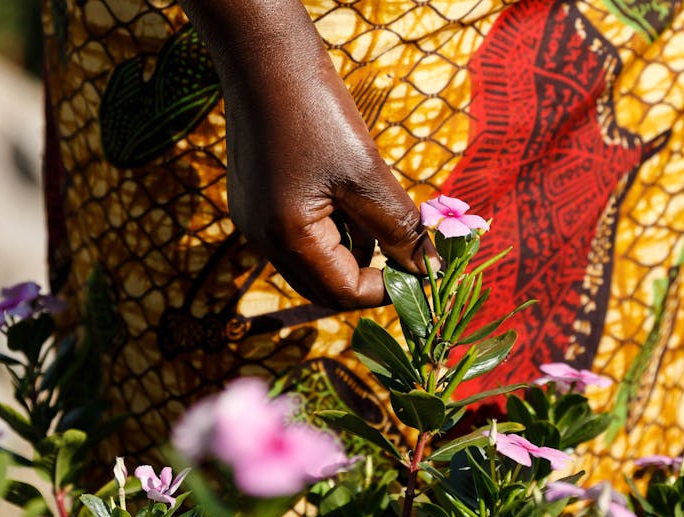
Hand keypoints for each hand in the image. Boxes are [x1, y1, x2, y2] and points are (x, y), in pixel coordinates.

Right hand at [180, 0, 437, 308]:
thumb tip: (431, 268)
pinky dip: (329, 232)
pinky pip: (296, 236)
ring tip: (379, 218)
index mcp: (286, 238)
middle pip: (323, 287)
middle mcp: (261, 239)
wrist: (263, 56)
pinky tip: (350, 201)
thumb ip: (399, 228)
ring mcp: (252, 221)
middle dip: (367, 277)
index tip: (421, 269)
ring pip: (310, 262)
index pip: (343, 293)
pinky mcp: (253, 201)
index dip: (386, 289)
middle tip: (405, 252)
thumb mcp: (367, 174)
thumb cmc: (317, 110)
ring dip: (350, 253)